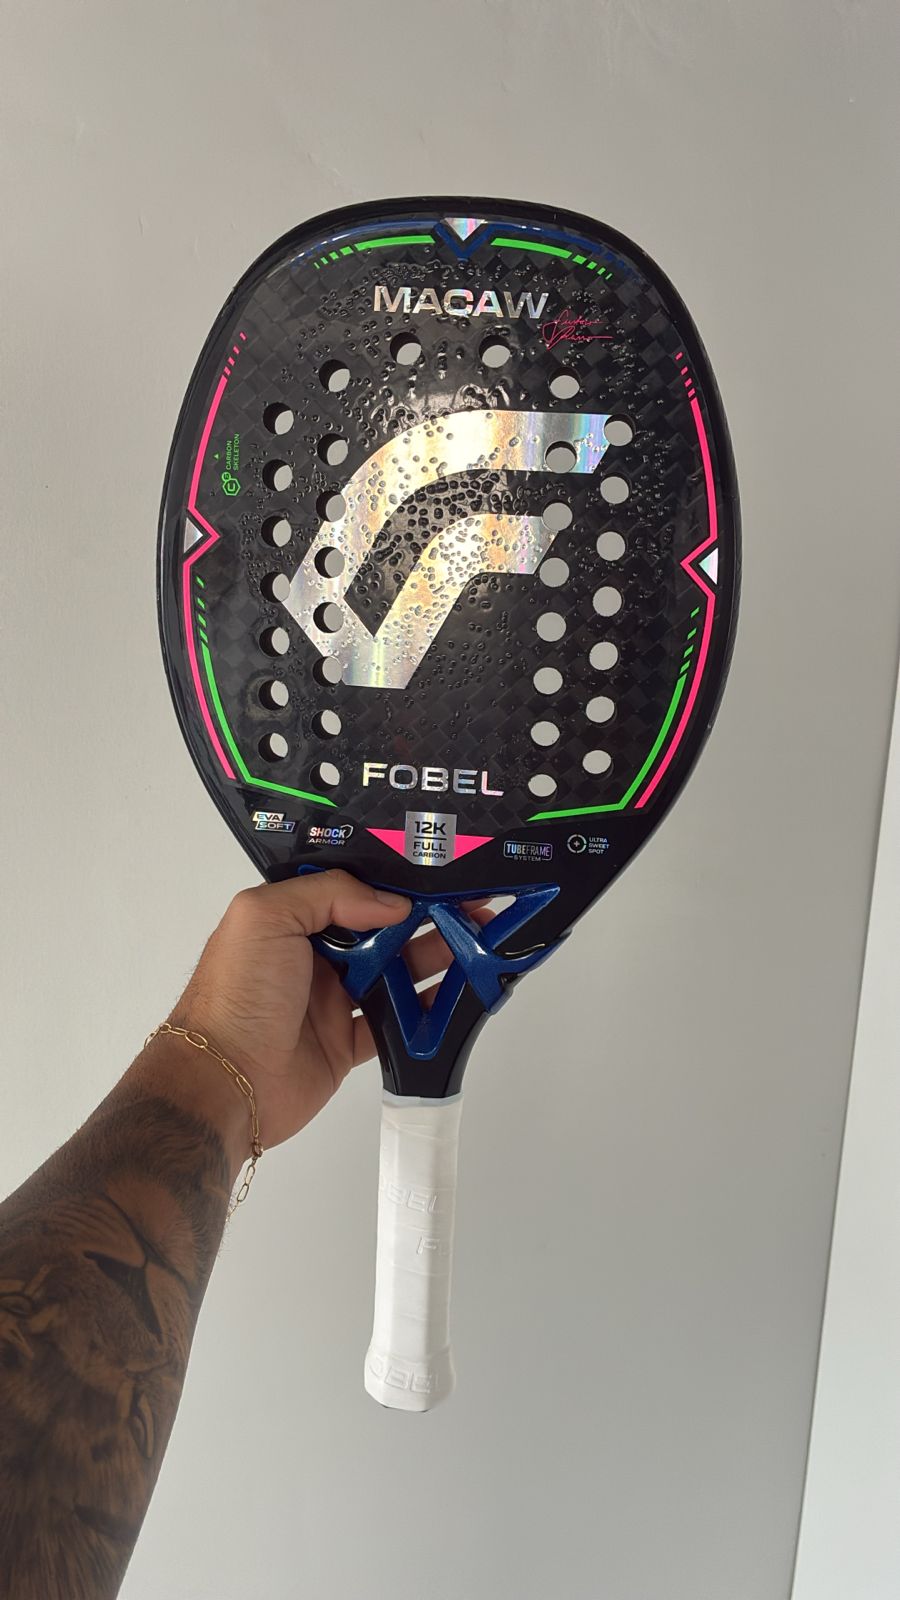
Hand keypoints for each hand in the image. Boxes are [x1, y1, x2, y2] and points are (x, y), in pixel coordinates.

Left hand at [164, 871, 469, 1155]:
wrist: (225, 1084)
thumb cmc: (235, 997)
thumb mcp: (265, 918)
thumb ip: (328, 893)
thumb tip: (390, 902)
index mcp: (289, 919)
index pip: (349, 888)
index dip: (392, 879)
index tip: (437, 871)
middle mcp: (312, 956)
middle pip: (381, 928)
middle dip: (427, 915)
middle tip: (476, 904)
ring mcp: (331, 1001)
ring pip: (395, 972)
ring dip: (436, 957)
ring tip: (481, 941)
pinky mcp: (346, 1043)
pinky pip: (395, 1022)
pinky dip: (426, 1011)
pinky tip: (459, 993)